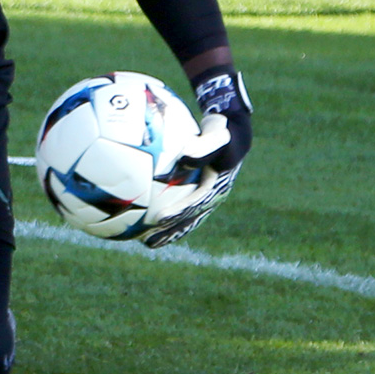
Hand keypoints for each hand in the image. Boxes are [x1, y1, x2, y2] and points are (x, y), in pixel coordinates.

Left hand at [139, 68, 251, 248]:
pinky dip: (162, 212)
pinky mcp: (196, 193)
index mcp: (215, 188)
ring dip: (167, 231)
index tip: (159, 219)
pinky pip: (178, 205)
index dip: (178, 213)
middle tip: (149, 242)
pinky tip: (144, 216)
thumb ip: (203, 146)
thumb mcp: (217, 135)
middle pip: (188, 219)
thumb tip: (185, 156)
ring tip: (145, 241)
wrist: (231, 133)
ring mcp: (203, 197)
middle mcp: (210, 197)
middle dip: (169, 232)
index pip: (194, 204)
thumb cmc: (221, 131)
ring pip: (184, 218)